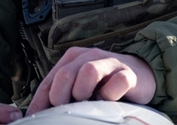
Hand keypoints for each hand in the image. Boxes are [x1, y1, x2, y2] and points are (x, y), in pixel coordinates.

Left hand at [26, 47, 155, 113]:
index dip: (40, 103)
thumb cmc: (105, 83)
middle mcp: (89, 57)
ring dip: (85, 91)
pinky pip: (117, 83)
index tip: (35, 119)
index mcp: (72, 59)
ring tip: (90, 101)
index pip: (48, 82)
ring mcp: (109, 63)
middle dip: (61, 97)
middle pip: (65, 74)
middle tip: (67, 109)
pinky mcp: (128, 73)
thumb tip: (39, 115)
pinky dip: (111, 95)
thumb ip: (63, 95)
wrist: (141, 73)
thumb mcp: (80, 87)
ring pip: (89, 72)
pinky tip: (110, 101)